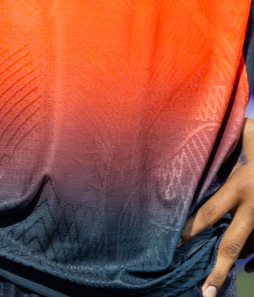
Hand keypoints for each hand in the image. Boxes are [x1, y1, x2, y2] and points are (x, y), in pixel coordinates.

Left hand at [181, 118, 253, 296]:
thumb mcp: (245, 138)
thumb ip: (225, 148)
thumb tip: (198, 143)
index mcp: (241, 185)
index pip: (208, 213)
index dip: (189, 230)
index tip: (174, 245)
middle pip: (233, 243)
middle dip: (217, 267)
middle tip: (205, 291)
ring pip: (252, 248)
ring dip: (236, 265)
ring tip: (215, 285)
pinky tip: (249, 269)